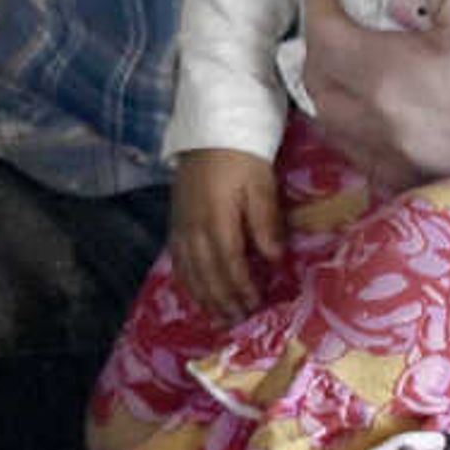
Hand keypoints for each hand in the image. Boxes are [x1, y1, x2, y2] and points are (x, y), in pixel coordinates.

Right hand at [168, 148, 280, 318]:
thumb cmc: (243, 156)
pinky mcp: (175, 220)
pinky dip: (186, 279)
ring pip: (189, 270)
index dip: (241, 288)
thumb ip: (266, 222)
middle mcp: (194, 228)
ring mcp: (181, 225)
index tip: (255, 306)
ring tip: (217, 316)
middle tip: (238, 320)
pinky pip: (177, 258)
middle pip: (206, 274)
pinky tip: (195, 290)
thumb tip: (273, 259)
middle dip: (222, 300)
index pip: (229, 265)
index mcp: (217, 220)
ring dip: (203, 296)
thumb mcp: (262, 185)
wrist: (210, 129)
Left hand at [297, 0, 449, 185]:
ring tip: (355, 68)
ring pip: (353, 139)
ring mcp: (430, 166)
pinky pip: (390, 168)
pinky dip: (375, 141)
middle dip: (321, 54)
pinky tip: (395, 120)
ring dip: (341, 101)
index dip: (317, 10)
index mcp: (392, 82)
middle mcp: (399, 135)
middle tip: (336, 22)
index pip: (325, 43)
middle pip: (327, 97)